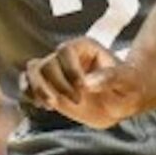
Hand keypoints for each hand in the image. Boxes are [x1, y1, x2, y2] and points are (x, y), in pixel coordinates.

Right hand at [20, 37, 146, 127]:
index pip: (65, 51)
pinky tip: (42, 106)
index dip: (70, 70)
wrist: (121, 101)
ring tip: (51, 105)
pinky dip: (29, 95)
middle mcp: (66, 56)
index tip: (83, 90)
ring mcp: (55, 71)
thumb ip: (110, 78)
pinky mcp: (48, 86)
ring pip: (32, 71)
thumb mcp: (128, 82)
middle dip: (57, 85)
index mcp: (84, 48)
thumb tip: (87, 83)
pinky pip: (27, 85)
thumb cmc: (129, 87)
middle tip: (77, 102)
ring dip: (37, 89)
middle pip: (46, 63)